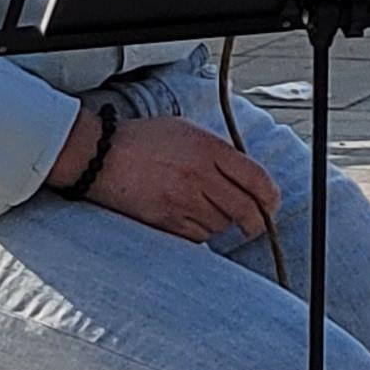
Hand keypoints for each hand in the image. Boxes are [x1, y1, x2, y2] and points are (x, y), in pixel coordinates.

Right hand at [52, 108, 279, 243]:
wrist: (98, 155)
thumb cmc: (141, 141)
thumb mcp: (185, 131)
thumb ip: (217, 152)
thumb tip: (245, 177)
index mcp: (208, 148)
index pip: (257, 179)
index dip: (271, 198)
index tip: (270, 206)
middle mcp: (199, 175)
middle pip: (245, 210)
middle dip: (254, 223)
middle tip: (252, 226)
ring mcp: (183, 200)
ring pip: (221, 226)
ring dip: (221, 225)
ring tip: (204, 211)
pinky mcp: (166, 221)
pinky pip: (198, 238)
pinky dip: (200, 234)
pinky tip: (188, 220)